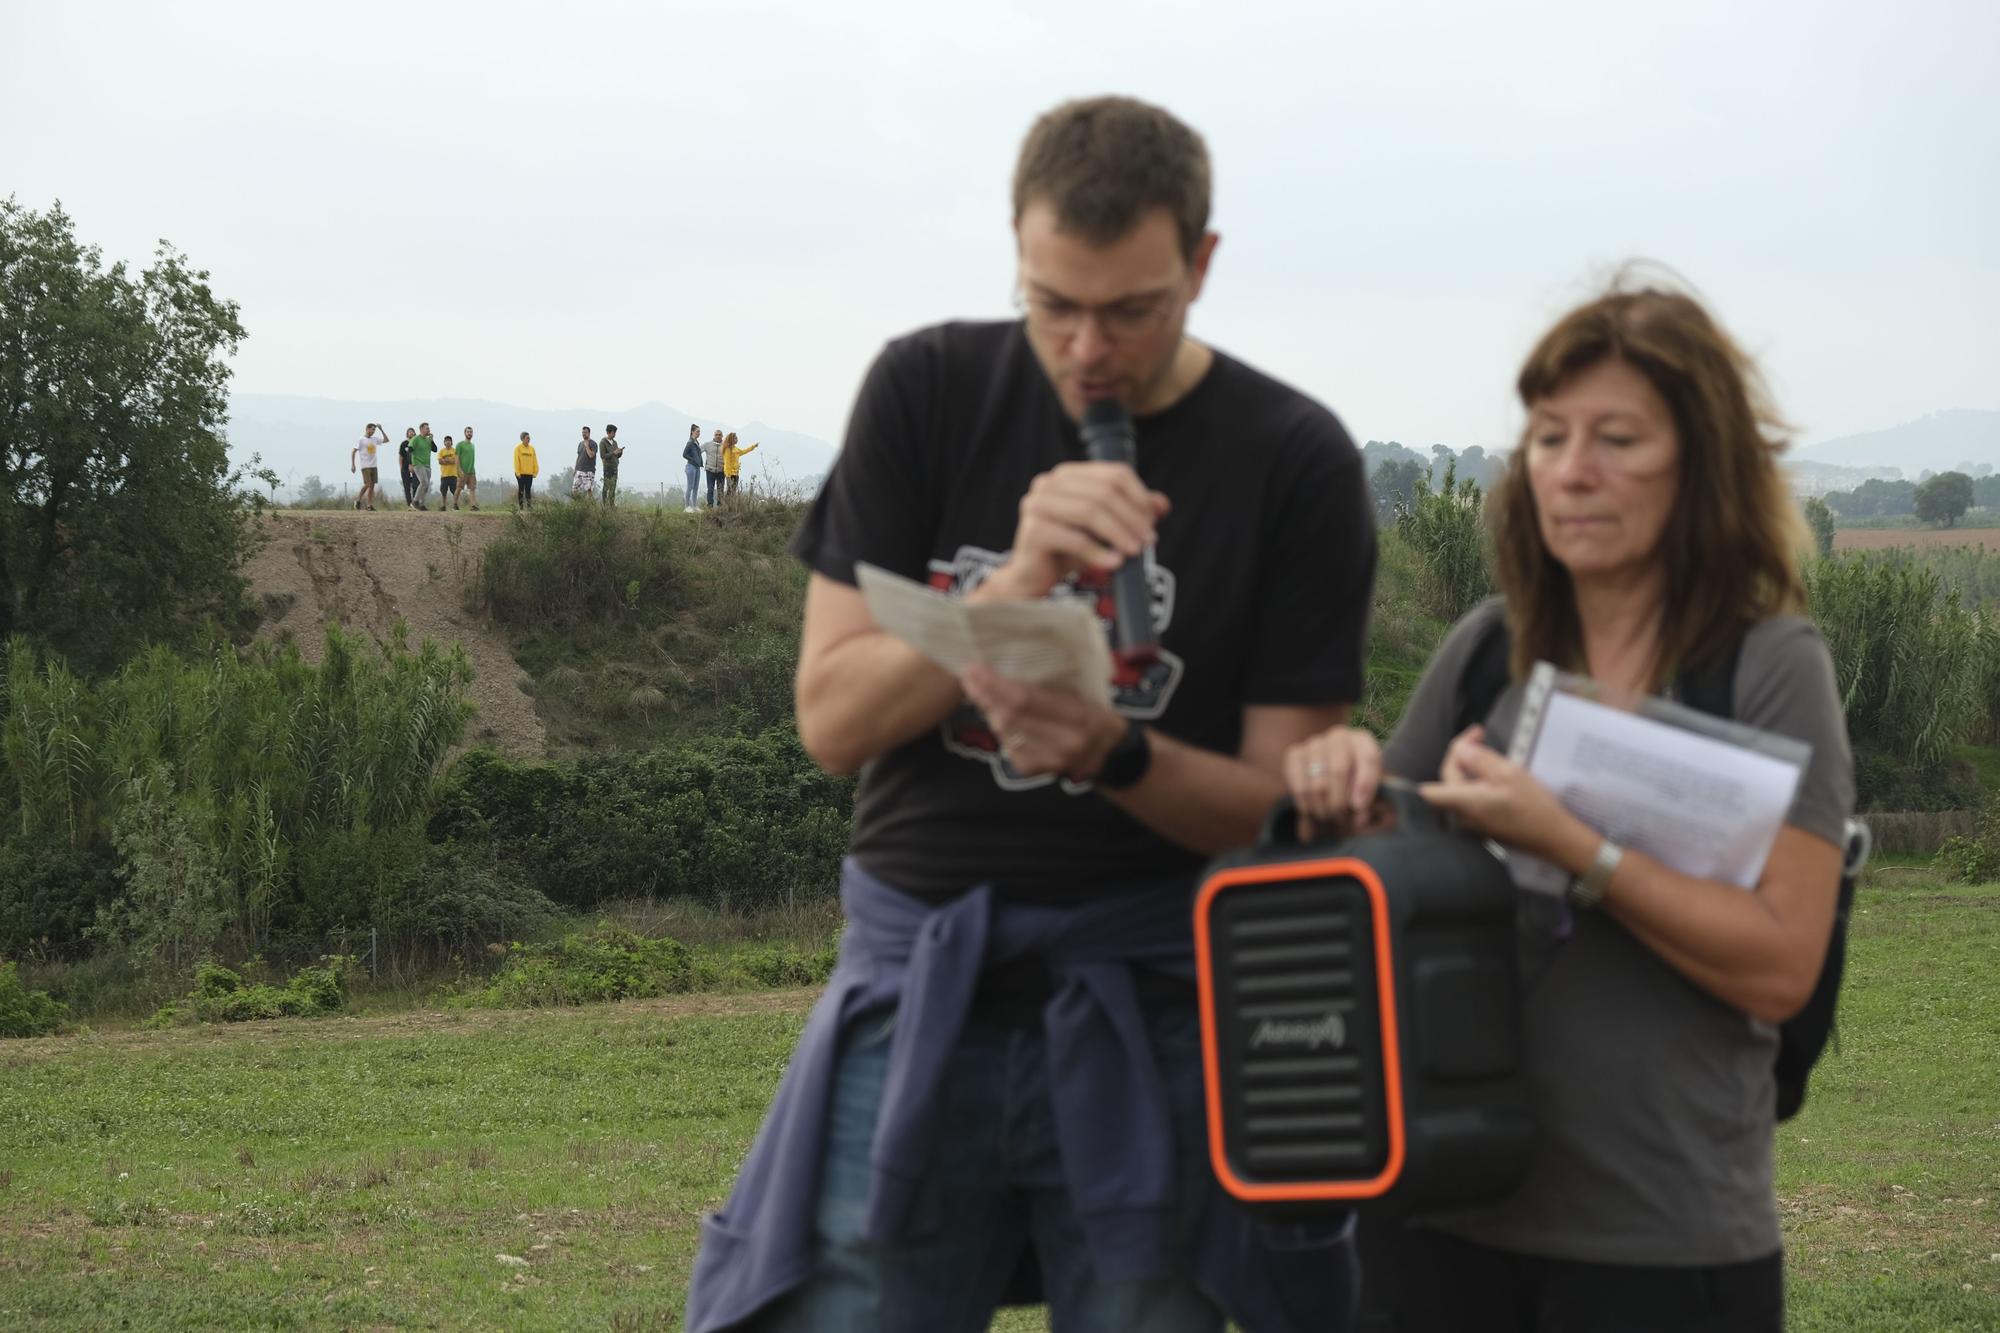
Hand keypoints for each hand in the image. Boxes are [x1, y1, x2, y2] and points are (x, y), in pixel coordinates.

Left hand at [962, 664, 1125, 782]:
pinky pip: (1006, 744)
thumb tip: (1013, 661)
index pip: (1026, 699)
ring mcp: (1049, 761)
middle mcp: (1065, 743)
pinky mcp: (1034, 770)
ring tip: (978, 689)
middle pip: (1009, 716)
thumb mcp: (1088, 692)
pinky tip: (996, 712)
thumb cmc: (1096, 713)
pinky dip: (998, 726)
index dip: (996, 684)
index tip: (976, 667)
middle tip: (969, 676)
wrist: (1111, 754)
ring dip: (987, 708)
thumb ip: (1057, 682)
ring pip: (1004, 731)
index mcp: (1080, 716)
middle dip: (984, 694)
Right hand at [977, 461, 1169, 601]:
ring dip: (1118, 533)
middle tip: (1148, 541)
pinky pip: (1075, 539)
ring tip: (1134, 552)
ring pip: (1090, 511)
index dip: (1139, 496)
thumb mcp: (1104, 529)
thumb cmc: (1068, 551)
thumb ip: (1130, 512)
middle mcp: (1049, 483)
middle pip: (1103, 492)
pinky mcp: (1033, 530)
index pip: (1114, 474)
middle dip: (1131, 517)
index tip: (1153, 521)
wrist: (1034, 578)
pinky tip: (1113, 563)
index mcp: (1068, 475)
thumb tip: (1162, 504)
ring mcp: (1037, 504)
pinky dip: (1098, 552)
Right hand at [1283, 726, 1383, 839]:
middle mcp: (1339, 736)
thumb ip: (1368, 802)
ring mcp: (1315, 743)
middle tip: (1341, 819)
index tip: (1359, 807)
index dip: (1366, 784)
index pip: (1368, 758)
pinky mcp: (1295, 753)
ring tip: (1328, 818)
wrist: (1328, 774)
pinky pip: (1299, 785)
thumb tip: (1359, 813)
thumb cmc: (1353, 784)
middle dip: (1340, 802)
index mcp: (1363, 741)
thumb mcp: (1367, 791)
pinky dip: (1306, 804)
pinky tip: (1311, 811)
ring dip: (1323, 807)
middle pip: (1339, 771)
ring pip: (1318, 783)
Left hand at [1417, 725, 1579, 858]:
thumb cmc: (1533, 805)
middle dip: (1462, 754)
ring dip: (1470, 767)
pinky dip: (1478, 781)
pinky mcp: (1481, 826)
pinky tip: (1495, 775)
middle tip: (1481, 734)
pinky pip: (1471, 798)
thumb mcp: (1510, 773)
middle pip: (1449, 778)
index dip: (1444, 758)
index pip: (1428, 790)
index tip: (1469, 739)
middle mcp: (1461, 816)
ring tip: (1490, 753)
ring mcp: (1470, 823)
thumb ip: (1480, 760)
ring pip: (1460, 787)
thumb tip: (1460, 750)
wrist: (1553, 838)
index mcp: (1464, 802)